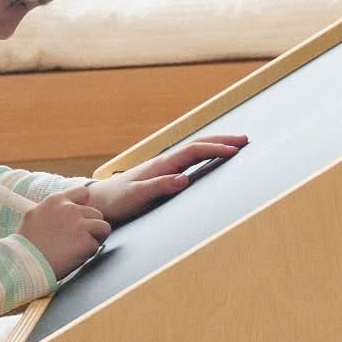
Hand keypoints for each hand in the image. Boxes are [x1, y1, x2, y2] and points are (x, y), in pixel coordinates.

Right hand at [25, 189, 111, 279]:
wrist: (25, 263)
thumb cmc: (27, 244)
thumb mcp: (34, 216)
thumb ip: (52, 209)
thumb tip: (64, 207)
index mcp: (56, 200)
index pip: (83, 192)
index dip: (85, 206)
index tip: (81, 218)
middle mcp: (70, 209)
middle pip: (96, 213)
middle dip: (90, 227)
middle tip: (76, 240)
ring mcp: (79, 225)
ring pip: (103, 227)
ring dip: (95, 238)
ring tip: (79, 248)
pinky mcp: (86, 242)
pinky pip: (97, 246)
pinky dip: (88, 253)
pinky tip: (74, 257)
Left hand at [87, 135, 245, 226]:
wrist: (97, 202)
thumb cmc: (115, 201)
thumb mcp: (136, 196)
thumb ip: (159, 187)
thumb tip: (183, 179)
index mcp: (161, 165)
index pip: (193, 151)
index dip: (215, 149)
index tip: (235, 150)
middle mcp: (163, 162)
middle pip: (197, 145)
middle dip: (221, 140)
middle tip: (244, 139)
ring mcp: (162, 166)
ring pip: (193, 150)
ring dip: (214, 145)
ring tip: (233, 144)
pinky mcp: (161, 174)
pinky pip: (188, 159)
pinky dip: (204, 154)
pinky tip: (208, 157)